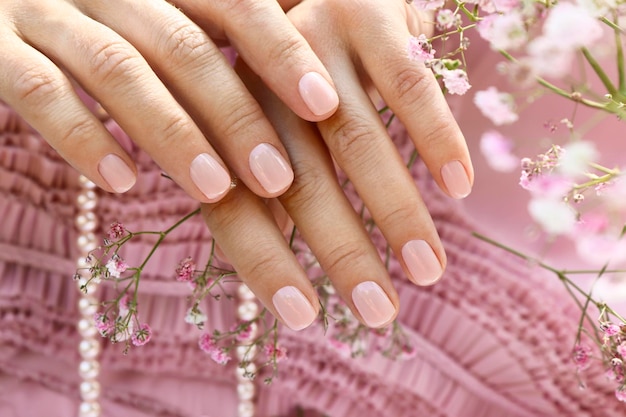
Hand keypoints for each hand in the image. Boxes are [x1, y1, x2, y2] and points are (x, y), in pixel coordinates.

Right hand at [0, 0, 337, 201]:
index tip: (326, 106)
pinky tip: (122, 182)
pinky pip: (36, 88)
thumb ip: (225, 38)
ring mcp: (46, 11)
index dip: (281, 51)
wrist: (3, 0)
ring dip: (172, 132)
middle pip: (184, 46)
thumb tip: (313, 100)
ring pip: (118, 68)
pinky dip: (82, 135)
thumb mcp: (167, 15)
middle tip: (278, 178)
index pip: (235, 3)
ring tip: (214, 191)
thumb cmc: (107, 18)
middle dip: (235, 113)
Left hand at [202, 0, 472, 329]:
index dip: (266, 264)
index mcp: (227, 119)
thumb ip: (270, 186)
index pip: (235, 205)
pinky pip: (410, 84)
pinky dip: (435, 138)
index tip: (306, 319)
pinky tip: (458, 189)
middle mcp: (262, 81)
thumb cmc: (294, 77)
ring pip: (358, 140)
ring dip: (395, 212)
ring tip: (428, 270)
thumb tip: (281, 267)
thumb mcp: (267, 127)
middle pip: (299, 183)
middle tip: (379, 314)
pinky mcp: (369, 13)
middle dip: (341, 253)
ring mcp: (315, 44)